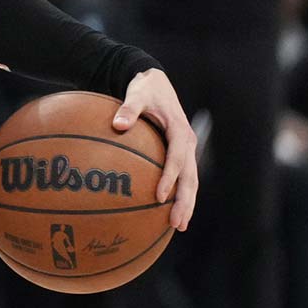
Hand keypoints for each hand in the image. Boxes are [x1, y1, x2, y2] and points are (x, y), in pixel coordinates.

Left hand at [113, 68, 197, 230]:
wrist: (156, 82)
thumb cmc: (145, 90)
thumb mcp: (137, 94)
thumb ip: (128, 109)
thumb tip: (117, 125)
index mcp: (179, 130)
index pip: (176, 159)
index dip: (169, 178)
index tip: (159, 197)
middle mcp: (187, 142)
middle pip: (190, 177)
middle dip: (185, 201)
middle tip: (176, 223)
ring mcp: (186, 149)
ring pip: (190, 181)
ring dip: (187, 203)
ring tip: (179, 226)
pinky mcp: (180, 153)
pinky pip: (182, 177)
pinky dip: (180, 194)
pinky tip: (170, 211)